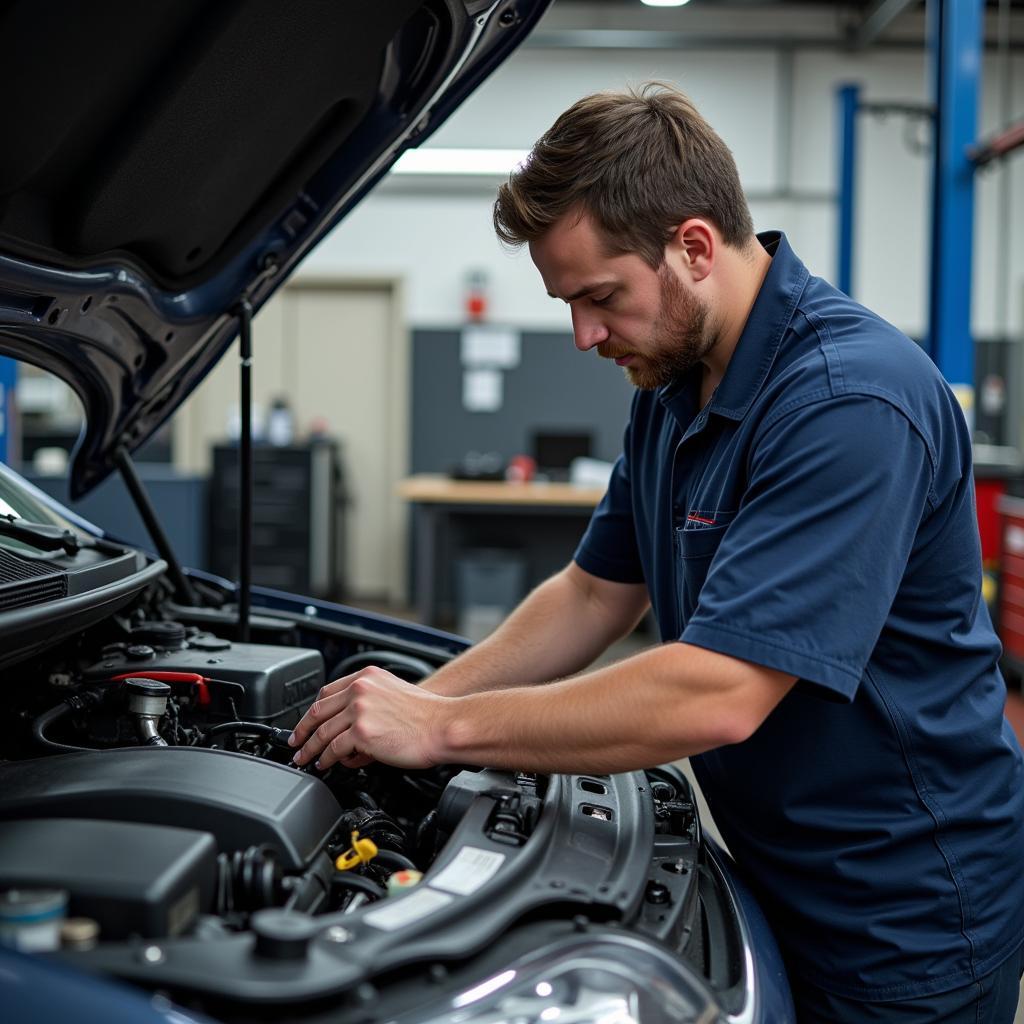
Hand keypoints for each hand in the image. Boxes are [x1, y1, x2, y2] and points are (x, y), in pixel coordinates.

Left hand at [288, 666, 450, 770]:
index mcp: (367, 677)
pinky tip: (325, 764)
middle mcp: (360, 689)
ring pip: (322, 732)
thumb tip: (350, 726)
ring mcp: (359, 710)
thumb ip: (369, 701)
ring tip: (305, 759)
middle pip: (319, 711)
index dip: (312, 710)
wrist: (443, 725)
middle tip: (295, 743)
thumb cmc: (426, 714)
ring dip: (310, 748)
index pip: (327, 692)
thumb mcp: (392, 692)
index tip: (305, 722)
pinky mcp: (362, 732)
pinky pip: (334, 749)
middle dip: (302, 730)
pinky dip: (326, 759)